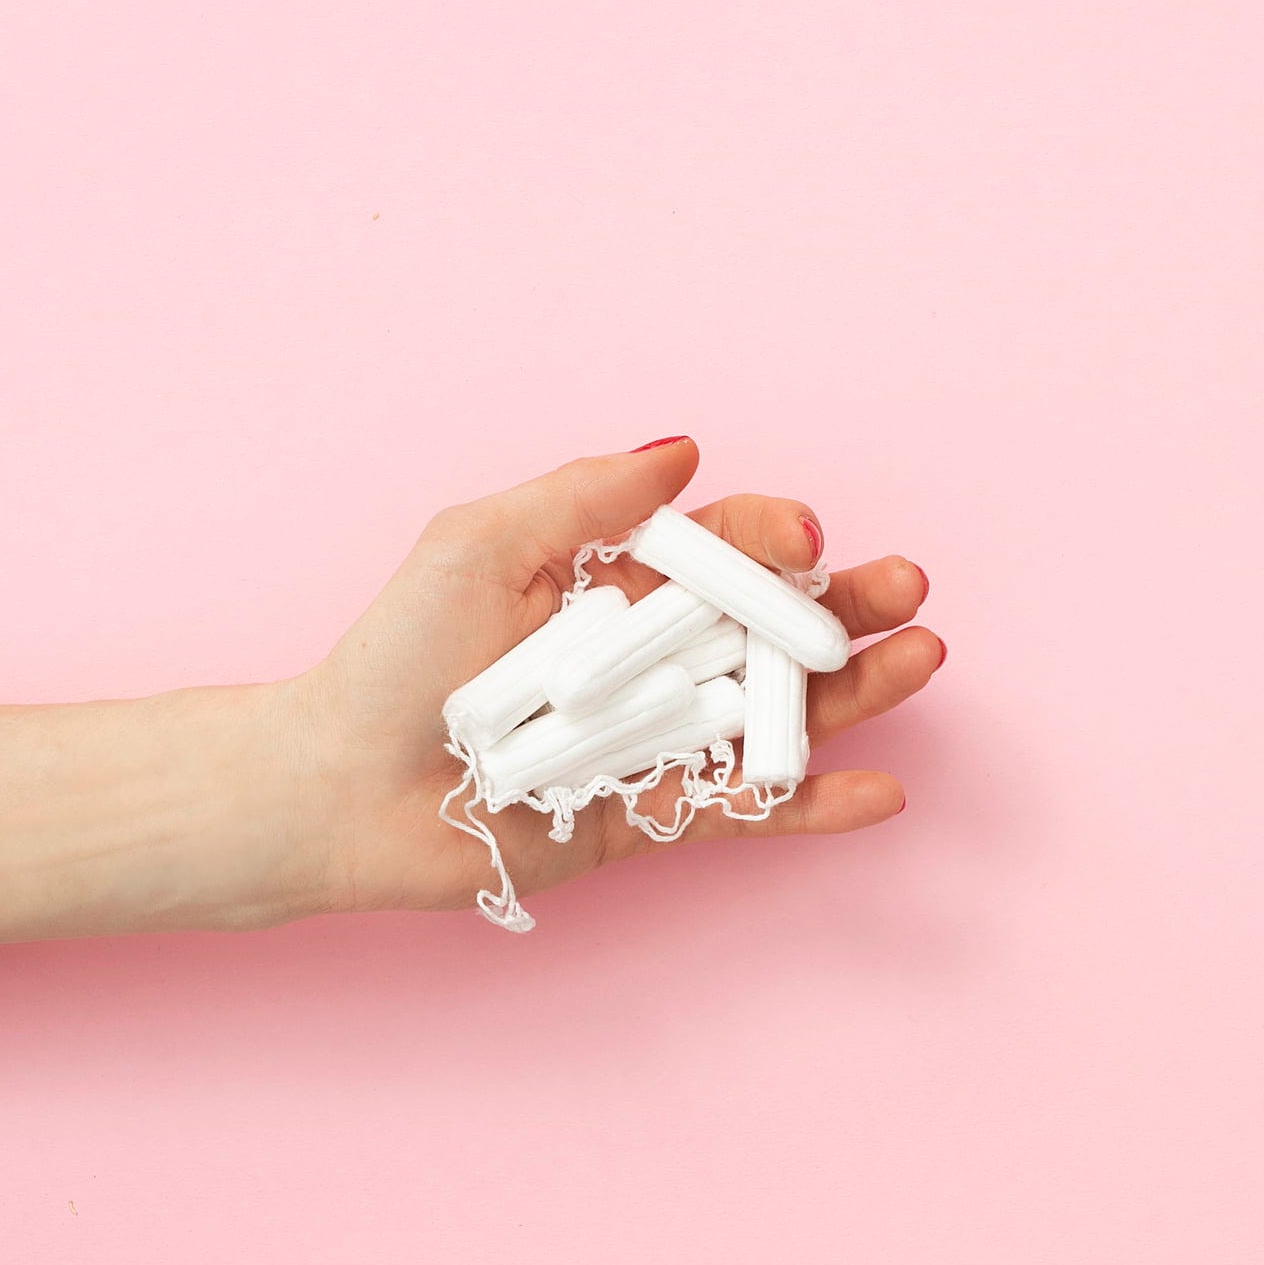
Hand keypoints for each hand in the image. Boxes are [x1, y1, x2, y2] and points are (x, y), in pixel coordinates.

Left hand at [276, 437, 943, 917]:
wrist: (342, 788)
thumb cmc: (398, 658)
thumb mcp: (481, 545)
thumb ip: (583, 496)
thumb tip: (685, 447)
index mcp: (614, 583)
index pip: (719, 550)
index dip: (771, 539)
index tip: (803, 538)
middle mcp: (649, 658)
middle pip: (772, 627)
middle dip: (846, 605)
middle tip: (908, 591)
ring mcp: (658, 739)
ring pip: (779, 713)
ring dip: (857, 691)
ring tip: (921, 659)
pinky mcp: (652, 817)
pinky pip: (747, 810)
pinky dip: (814, 805)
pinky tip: (881, 791)